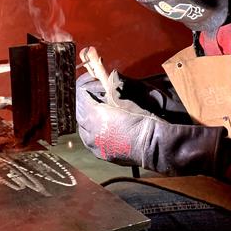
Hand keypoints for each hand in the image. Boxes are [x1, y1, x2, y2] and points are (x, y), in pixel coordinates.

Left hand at [76, 73, 226, 175]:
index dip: (85, 88)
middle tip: (92, 96)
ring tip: (95, 112)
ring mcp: (95, 146)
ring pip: (83, 129)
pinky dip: (92, 132)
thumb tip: (110, 76)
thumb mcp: (125, 99)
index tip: (90, 83)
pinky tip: (100, 128)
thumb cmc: (140, 120)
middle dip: (84, 103)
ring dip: (86, 119)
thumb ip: (113, 87)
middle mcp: (90, 132)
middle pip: (79, 113)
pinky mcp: (102, 154)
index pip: (81, 97)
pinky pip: (90, 141)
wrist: (151, 144)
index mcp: (94, 115)